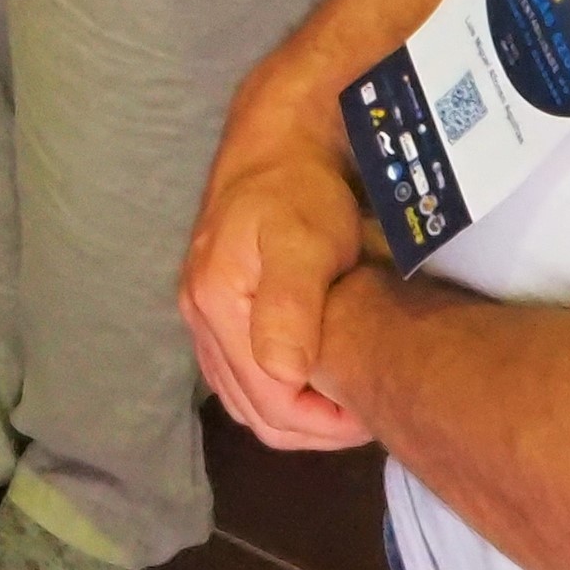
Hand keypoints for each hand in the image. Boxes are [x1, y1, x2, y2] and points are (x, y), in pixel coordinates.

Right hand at [182, 98, 379, 450]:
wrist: (278, 142)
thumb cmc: (301, 191)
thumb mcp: (307, 242)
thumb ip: (289, 307)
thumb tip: (283, 375)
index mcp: (216, 304)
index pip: (268, 401)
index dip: (323, 424)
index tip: (372, 413)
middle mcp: (197, 315)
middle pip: (252, 410)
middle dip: (311, 427)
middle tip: (366, 414)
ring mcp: (200, 313)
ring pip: (243, 400)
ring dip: (294, 416)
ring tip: (344, 404)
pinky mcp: (212, 307)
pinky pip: (238, 377)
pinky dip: (274, 395)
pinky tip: (312, 382)